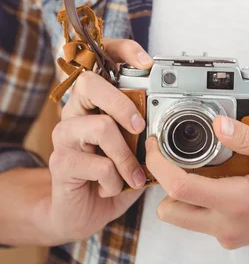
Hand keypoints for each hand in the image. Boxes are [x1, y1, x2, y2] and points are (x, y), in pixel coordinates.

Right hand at [46, 39, 152, 244]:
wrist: (84, 212)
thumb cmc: (113, 174)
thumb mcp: (136, 149)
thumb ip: (148, 131)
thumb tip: (174, 119)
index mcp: (95, 101)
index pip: (100, 59)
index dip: (123, 51)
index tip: (148, 63)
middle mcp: (76, 111)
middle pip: (89, 83)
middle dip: (123, 103)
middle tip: (140, 128)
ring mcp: (65, 135)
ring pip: (100, 127)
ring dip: (127, 156)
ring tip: (135, 175)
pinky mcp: (60, 162)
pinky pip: (98, 165)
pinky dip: (115, 181)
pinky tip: (113, 188)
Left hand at [146, 115, 248, 248]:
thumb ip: (247, 137)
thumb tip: (218, 124)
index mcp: (237, 202)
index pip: (178, 187)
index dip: (158, 164)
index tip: (155, 145)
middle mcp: (228, 225)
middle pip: (170, 212)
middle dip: (163, 183)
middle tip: (171, 155)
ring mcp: (231, 234)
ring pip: (184, 218)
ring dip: (180, 192)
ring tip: (197, 163)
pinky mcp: (236, 236)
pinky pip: (203, 219)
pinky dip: (199, 199)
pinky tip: (218, 176)